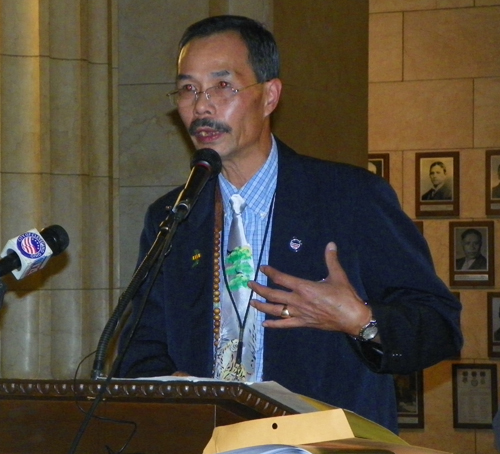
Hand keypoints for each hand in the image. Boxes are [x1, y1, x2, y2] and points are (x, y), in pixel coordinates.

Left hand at [248, 242, 371, 335]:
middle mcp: (298, 301)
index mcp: (304, 288)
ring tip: (251, 303)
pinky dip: (274, 325)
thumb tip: (331, 244)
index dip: (270, 272)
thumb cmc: (345, 297)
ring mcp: (299, 313)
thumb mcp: (338, 275)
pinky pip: (285, 325)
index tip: (263, 268)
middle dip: (260, 289)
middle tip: (250, 284)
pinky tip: (265, 324)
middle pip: (273, 295)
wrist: (352, 318)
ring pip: (276, 310)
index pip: (282, 278)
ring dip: (262, 306)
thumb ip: (331, 259)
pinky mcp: (303, 323)